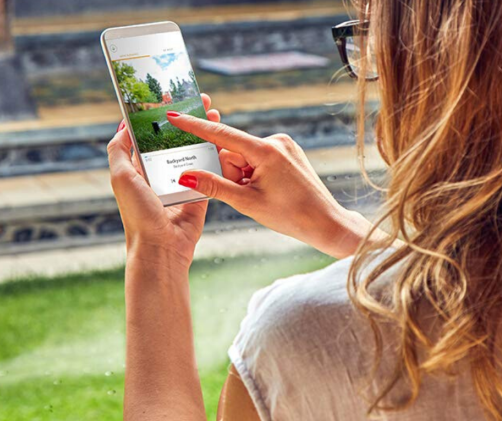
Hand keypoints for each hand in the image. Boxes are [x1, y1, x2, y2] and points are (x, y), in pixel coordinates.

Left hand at [106, 94, 222, 267]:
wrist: (163, 247)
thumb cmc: (138, 215)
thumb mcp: (120, 177)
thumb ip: (119, 150)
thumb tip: (124, 124)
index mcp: (141, 167)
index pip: (152, 133)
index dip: (162, 114)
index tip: (174, 95)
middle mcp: (161, 172)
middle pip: (177, 138)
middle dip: (189, 117)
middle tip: (202, 99)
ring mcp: (183, 181)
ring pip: (196, 150)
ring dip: (206, 131)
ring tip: (216, 113)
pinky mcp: (201, 192)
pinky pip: (210, 170)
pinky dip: (218, 155)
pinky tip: (226, 139)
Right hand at [166, 112, 374, 258]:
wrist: (326, 223)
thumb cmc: (290, 216)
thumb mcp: (247, 203)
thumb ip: (214, 186)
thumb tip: (185, 175)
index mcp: (266, 151)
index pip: (222, 135)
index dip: (195, 127)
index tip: (174, 116)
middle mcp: (276, 141)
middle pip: (233, 152)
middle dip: (232, 174)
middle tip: (247, 195)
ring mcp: (284, 145)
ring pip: (245, 157)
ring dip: (244, 176)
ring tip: (262, 195)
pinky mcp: (289, 152)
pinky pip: (259, 159)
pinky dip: (255, 174)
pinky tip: (269, 190)